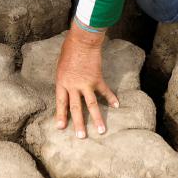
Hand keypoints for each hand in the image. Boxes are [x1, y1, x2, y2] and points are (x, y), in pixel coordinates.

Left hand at [53, 20, 118, 137]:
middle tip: (81, 137)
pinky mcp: (97, 78)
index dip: (61, 116)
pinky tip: (117, 105)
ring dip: (97, 118)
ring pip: (91, 104)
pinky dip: (111, 98)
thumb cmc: (69, 50)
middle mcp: (73, 86)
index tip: (61, 128)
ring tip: (102, 130)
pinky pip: (105, 91)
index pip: (61, 103)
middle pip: (76, 108)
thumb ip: (64, 80)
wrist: (82, 40)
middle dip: (78, 123)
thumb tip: (66, 89)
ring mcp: (86, 83)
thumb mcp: (60, 66)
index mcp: (62, 83)